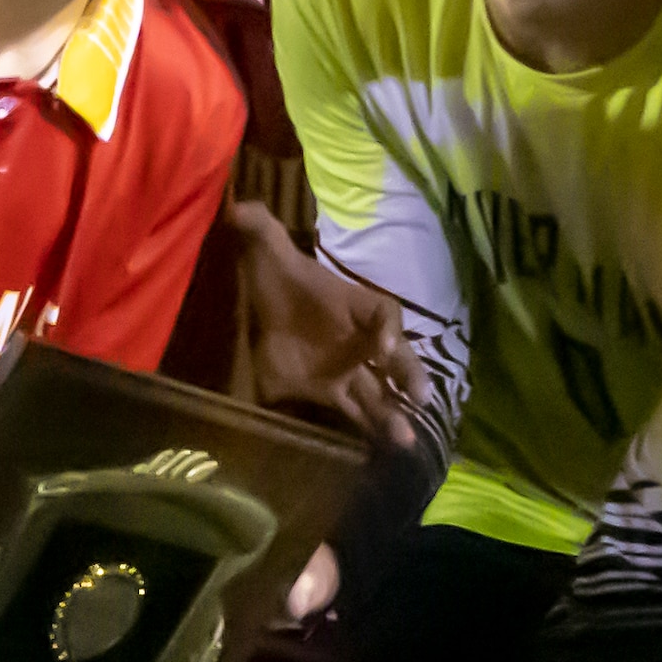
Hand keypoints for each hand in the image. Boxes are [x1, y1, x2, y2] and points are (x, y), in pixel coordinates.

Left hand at [235, 205, 416, 439]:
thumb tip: (240, 209)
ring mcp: (347, 369)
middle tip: (420, 398)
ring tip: (406, 440)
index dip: (386, 328)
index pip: (381, 312)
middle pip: (392, 359)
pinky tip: (377, 452)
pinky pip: (350, 413)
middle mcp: (360, 339)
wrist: (265, 306)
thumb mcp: (267, 250)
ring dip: (391, 415)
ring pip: (376, 393)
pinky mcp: (326, 392)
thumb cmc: (278, 279)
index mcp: (354, 303)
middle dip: (406, 376)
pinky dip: (364, 432)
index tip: (384, 346)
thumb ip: (258, 229)